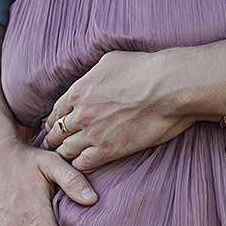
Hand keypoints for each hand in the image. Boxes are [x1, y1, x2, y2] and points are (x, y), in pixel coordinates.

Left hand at [44, 50, 196, 171]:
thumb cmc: (146, 69)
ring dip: (68, 153)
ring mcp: (93, 134)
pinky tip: (87, 162)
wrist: (169, 87)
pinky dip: (80, 164)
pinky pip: (82, 164)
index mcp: (78, 91)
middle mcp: (81, 114)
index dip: (56, 120)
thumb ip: (92, 74)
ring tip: (73, 155)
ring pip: (66, 151)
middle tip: (62, 143)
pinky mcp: (109, 151)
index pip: (55, 112)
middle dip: (57, 138)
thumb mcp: (110, 61)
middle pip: (56, 134)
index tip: (61, 125)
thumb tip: (89, 79)